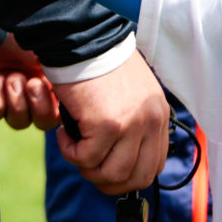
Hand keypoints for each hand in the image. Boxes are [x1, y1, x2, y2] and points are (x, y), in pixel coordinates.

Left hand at [0, 35, 59, 129]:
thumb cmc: (28, 33)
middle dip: (37, 104)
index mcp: (58, 85)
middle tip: (31, 82)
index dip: (53, 107)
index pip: (64, 115)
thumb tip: (86, 95)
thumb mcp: (52, 52)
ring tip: (11, 76)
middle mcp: (38, 95)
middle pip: (43, 122)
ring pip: (19, 122)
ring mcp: (14, 99)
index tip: (46, 86)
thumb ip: (66, 74)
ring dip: (15, 99)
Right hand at [52, 53, 170, 193]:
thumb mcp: (130, 95)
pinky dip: (69, 151)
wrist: (82, 40)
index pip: (155, 165)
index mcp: (158, 115)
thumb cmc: (99, 65)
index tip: (106, 168)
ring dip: (86, 166)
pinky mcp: (107, 124)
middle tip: (86, 164)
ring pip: (111, 174)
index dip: (128, 176)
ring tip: (73, 144)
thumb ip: (132, 124)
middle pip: (137, 178)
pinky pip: (86, 158)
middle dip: (108, 181)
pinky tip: (63, 133)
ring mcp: (131, 124)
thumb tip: (120, 158)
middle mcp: (151, 121)